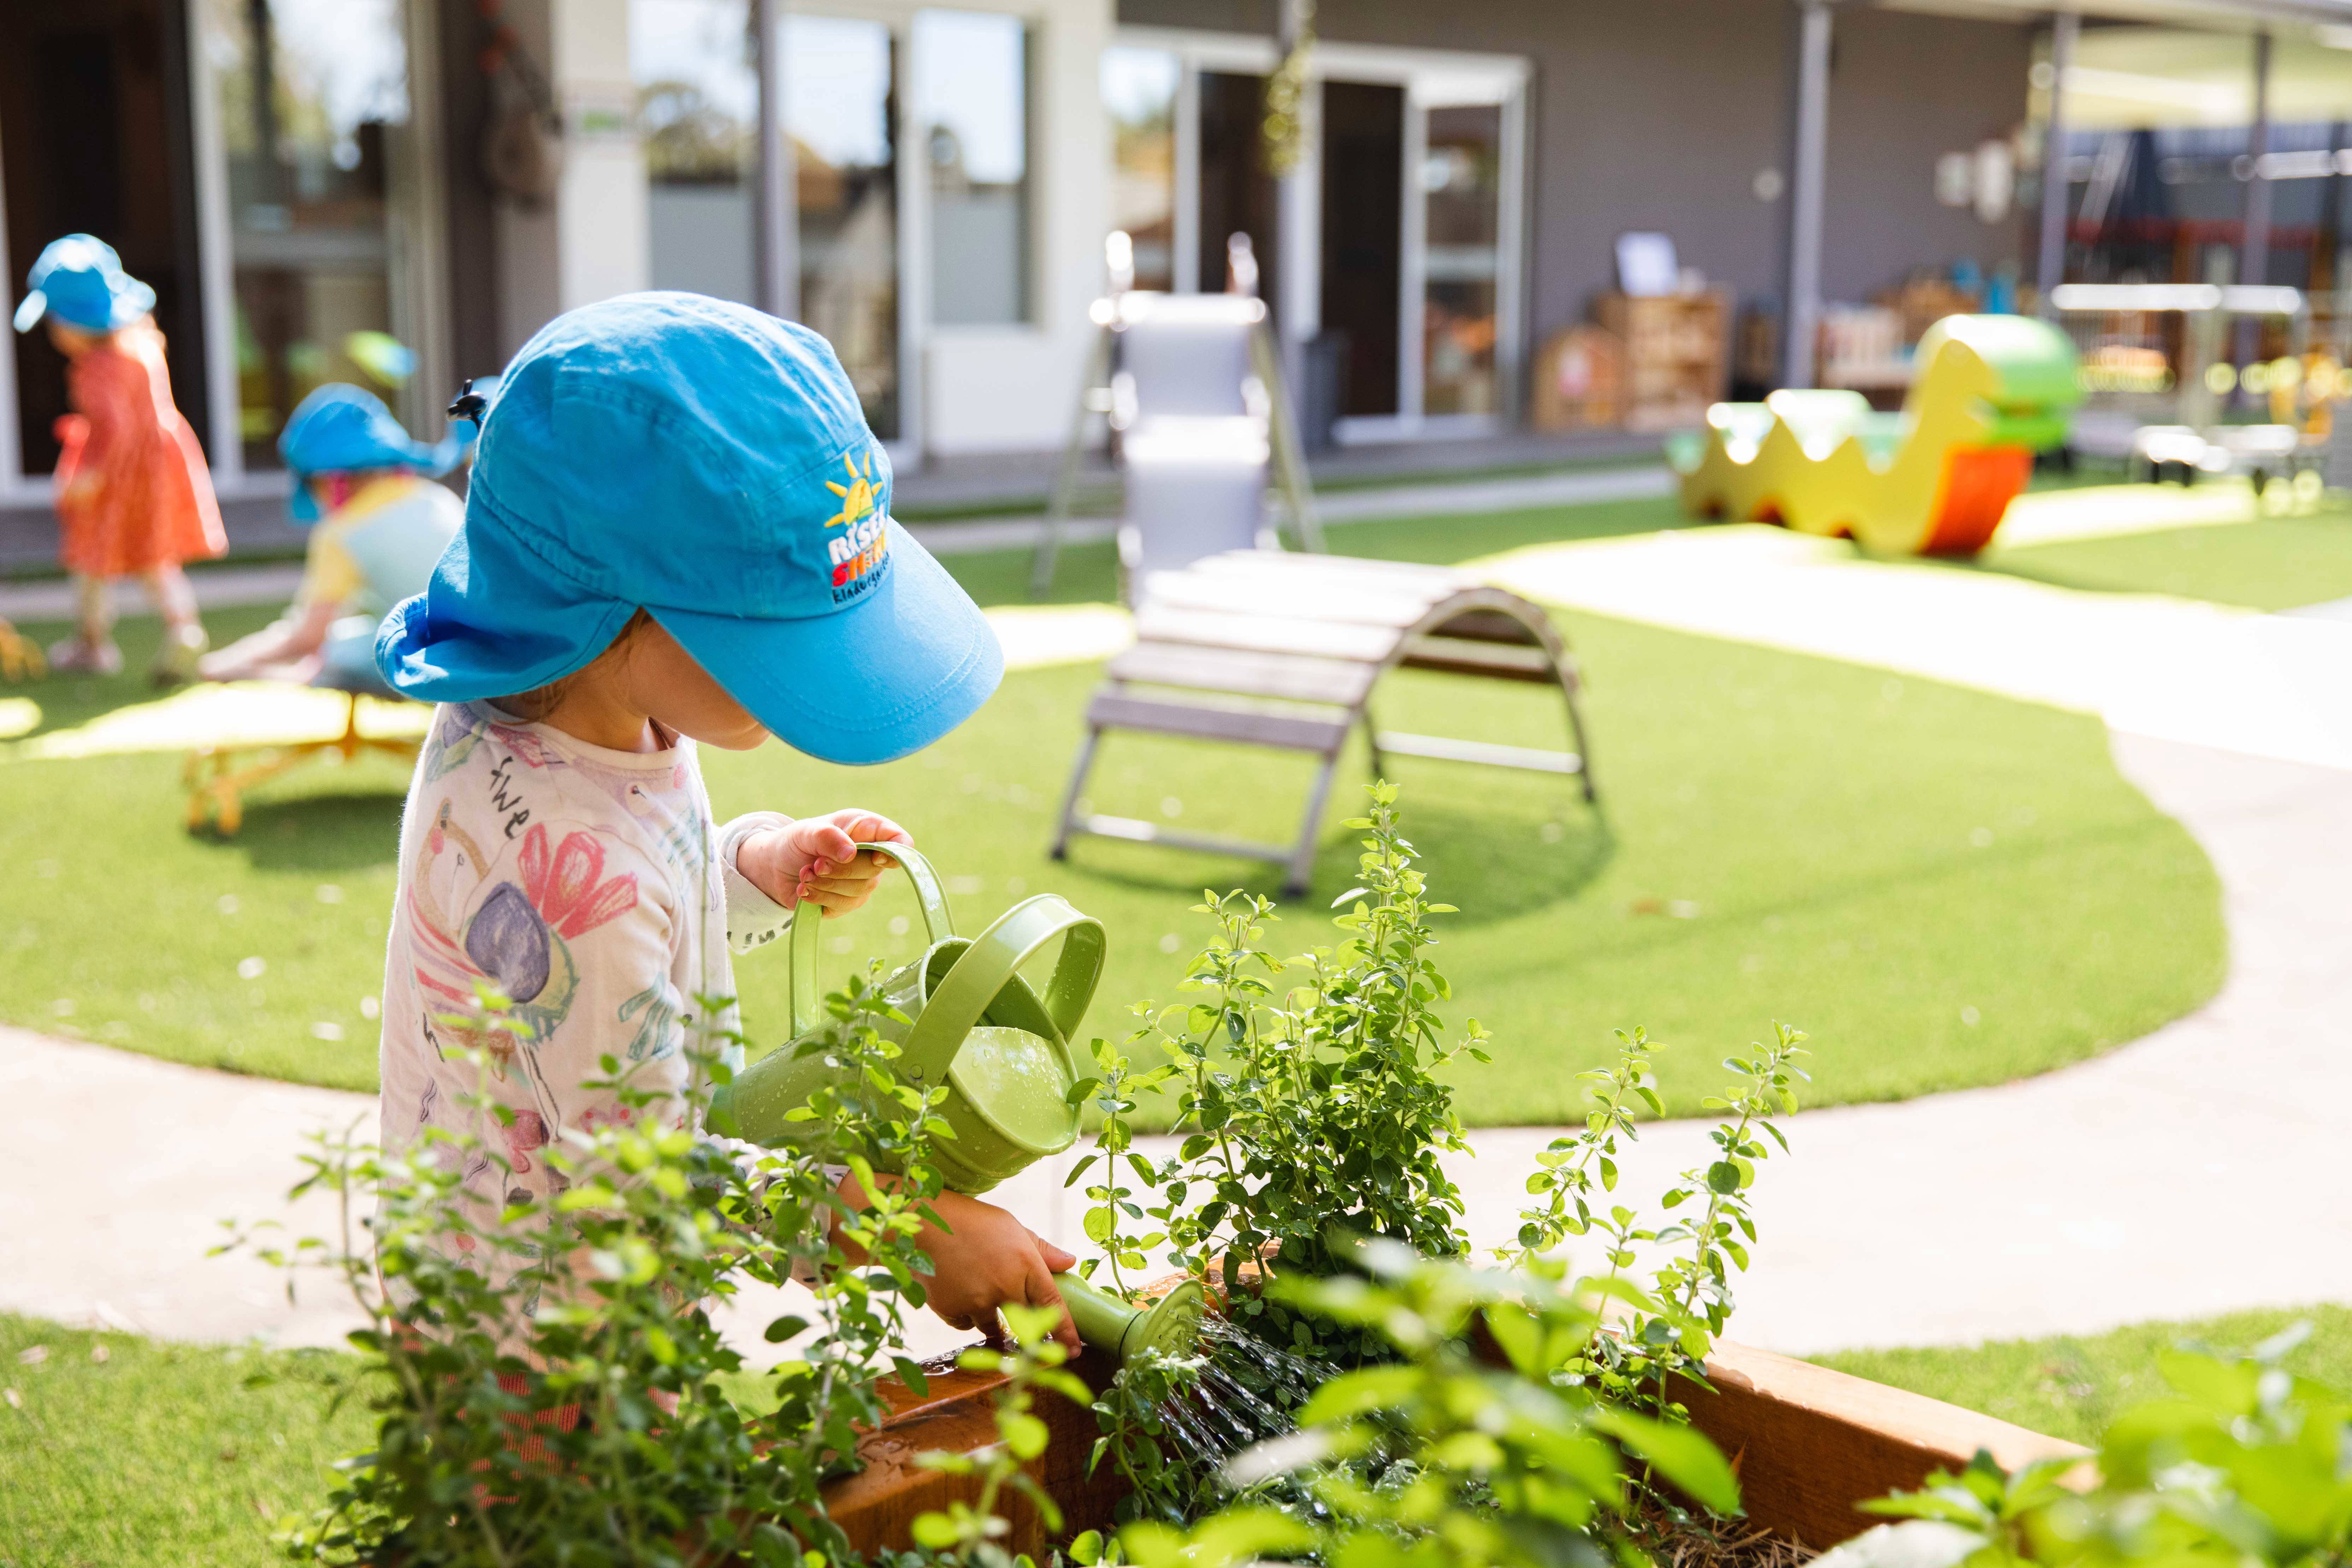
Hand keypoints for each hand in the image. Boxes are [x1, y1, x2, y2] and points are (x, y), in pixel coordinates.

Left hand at [736, 809, 910, 916]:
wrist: (775, 867)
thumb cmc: (797, 841)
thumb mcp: (806, 831)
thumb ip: (828, 836)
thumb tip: (851, 853)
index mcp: (867, 830)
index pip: (899, 841)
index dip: (896, 851)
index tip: (876, 858)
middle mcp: (869, 857)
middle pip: (874, 870)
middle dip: (841, 869)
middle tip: (816, 864)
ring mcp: (861, 882)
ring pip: (858, 891)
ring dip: (825, 884)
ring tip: (806, 874)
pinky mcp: (846, 902)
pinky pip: (842, 906)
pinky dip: (819, 897)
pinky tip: (805, 888)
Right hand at [835, 1180, 1079, 1353]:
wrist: (923, 1223)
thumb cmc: (972, 1222)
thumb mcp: (1012, 1228)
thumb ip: (1042, 1250)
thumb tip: (1070, 1264)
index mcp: (1025, 1263)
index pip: (1053, 1305)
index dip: (1065, 1331)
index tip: (1074, 1351)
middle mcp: (1005, 1287)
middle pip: (1024, 1323)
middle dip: (1024, 1325)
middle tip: (1014, 1313)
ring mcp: (977, 1302)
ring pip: (994, 1326)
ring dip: (990, 1314)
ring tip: (976, 1283)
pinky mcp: (952, 1311)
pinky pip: (966, 1324)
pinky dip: (965, 1313)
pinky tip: (956, 1287)